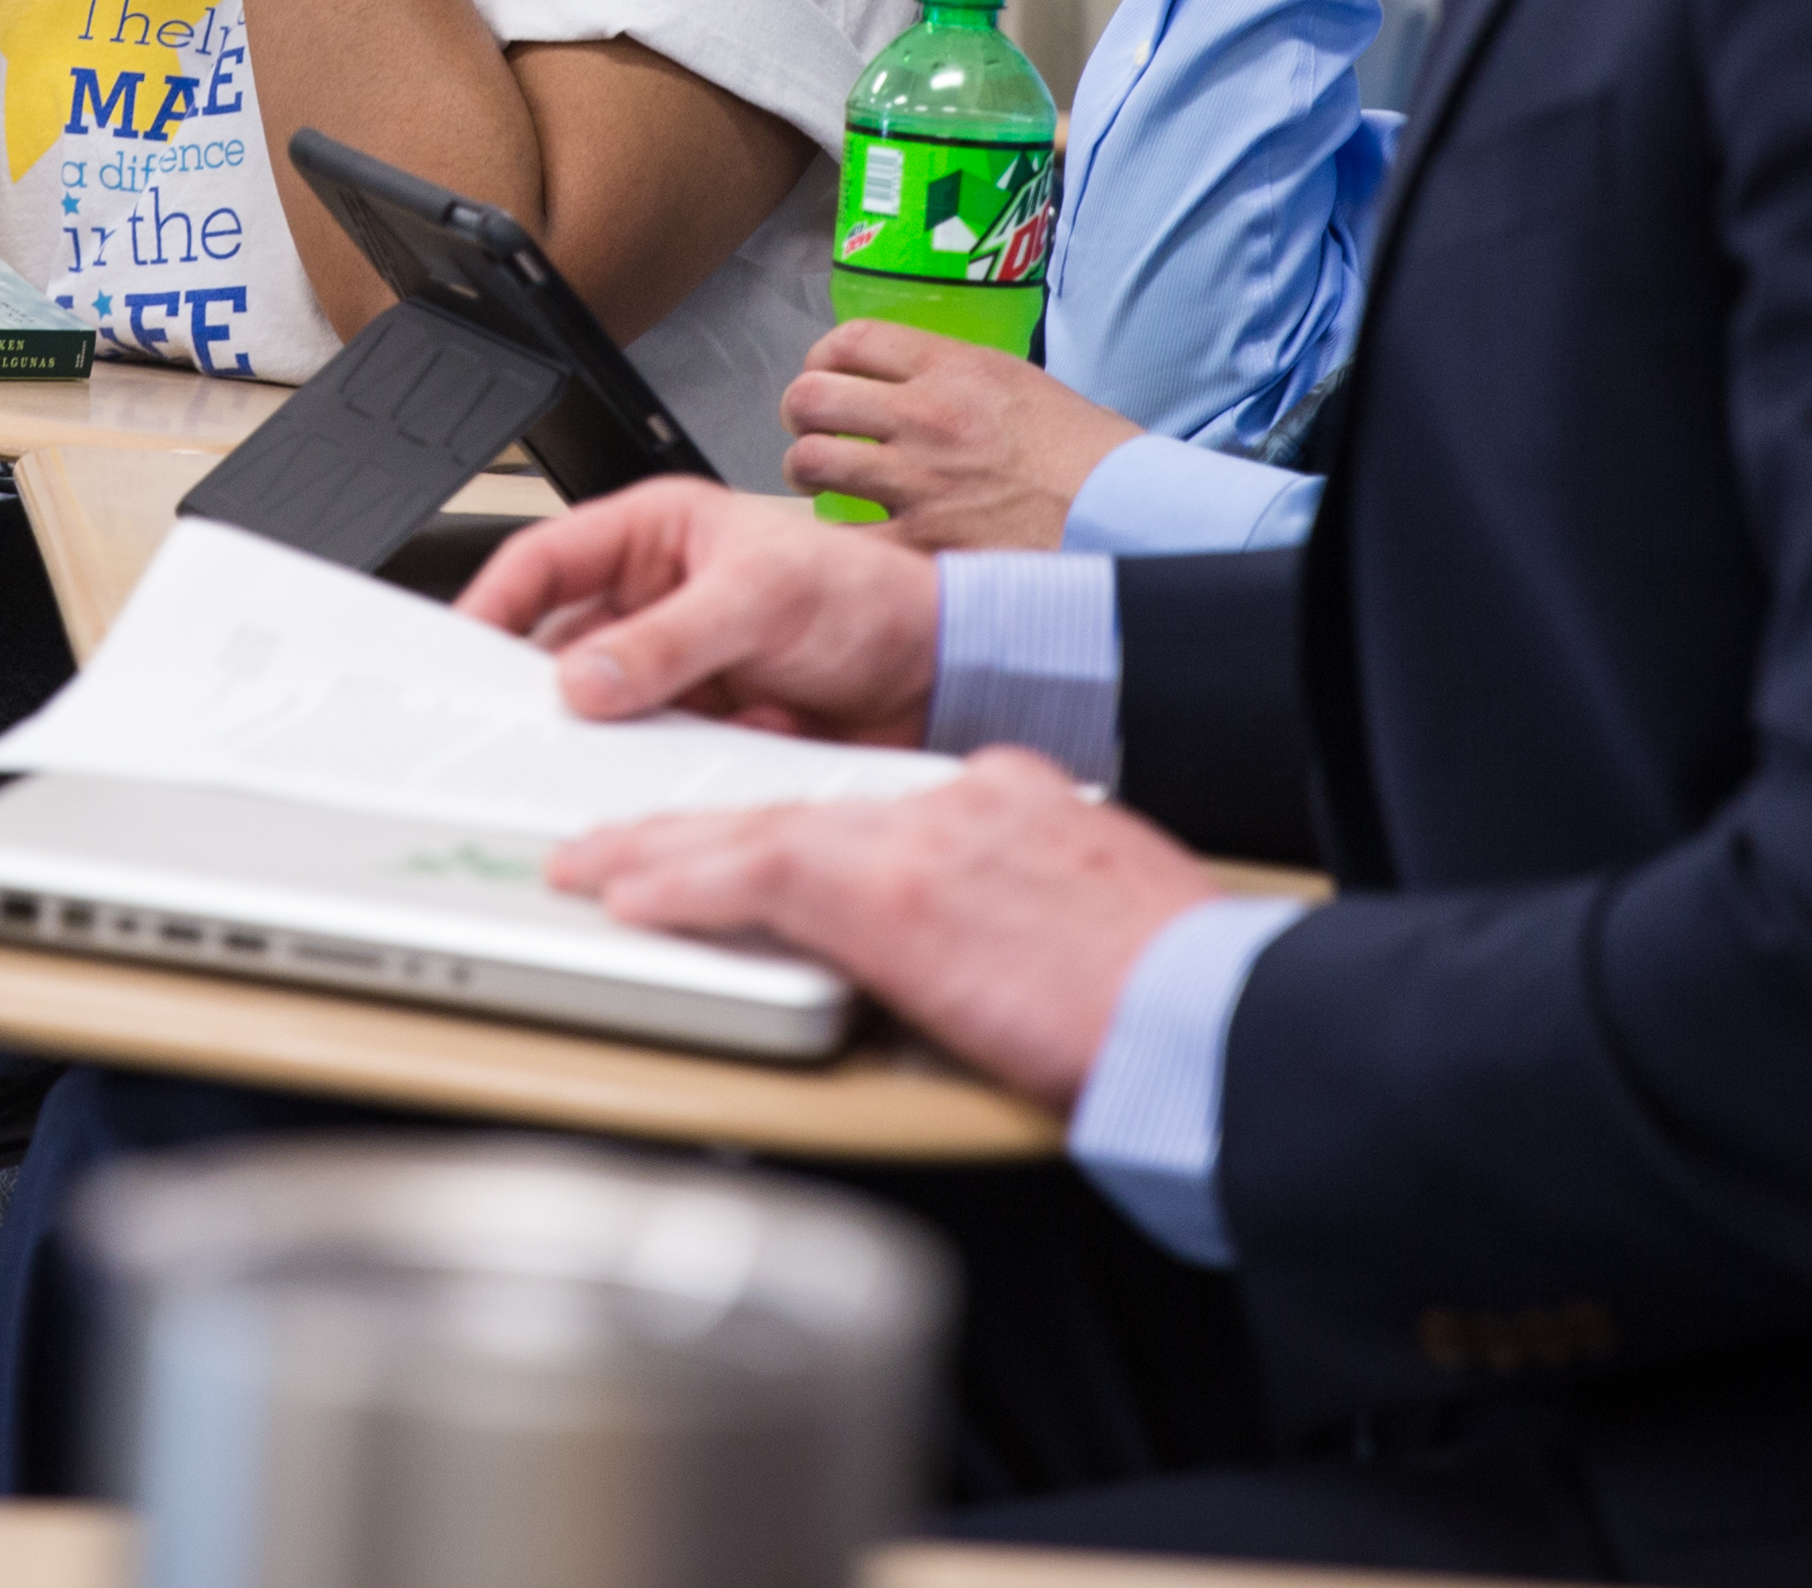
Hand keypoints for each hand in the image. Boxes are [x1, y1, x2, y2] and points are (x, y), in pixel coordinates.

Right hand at [453, 480, 943, 748]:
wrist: (942, 675)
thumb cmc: (870, 597)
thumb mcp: (762, 599)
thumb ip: (670, 638)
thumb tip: (585, 677)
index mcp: (653, 536)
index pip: (543, 561)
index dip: (492, 601)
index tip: (460, 649)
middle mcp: (650, 600)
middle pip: (556, 644)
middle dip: (531, 684)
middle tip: (503, 724)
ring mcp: (670, 669)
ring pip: (593, 707)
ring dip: (587, 736)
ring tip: (572, 761)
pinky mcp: (695, 727)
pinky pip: (639, 752)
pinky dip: (635, 770)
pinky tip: (637, 780)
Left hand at [549, 753, 1214, 1103]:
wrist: (1218, 1009)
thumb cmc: (1182, 993)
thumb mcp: (1103, 920)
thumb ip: (1028, 908)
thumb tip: (987, 951)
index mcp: (1010, 803)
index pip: (870, 812)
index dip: (788, 834)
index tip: (742, 852)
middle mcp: (960, 801)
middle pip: (798, 809)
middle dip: (700, 834)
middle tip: (621, 846)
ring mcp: (925, 840)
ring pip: (760, 831)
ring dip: (663, 855)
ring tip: (593, 867)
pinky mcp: (898, 894)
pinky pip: (760, 875)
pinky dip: (687, 884)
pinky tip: (632, 896)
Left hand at [782, 324, 1141, 551]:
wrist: (1124, 514)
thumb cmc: (1087, 455)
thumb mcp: (1022, 385)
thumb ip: (957, 380)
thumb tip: (909, 388)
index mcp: (954, 368)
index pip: (851, 339)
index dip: (821, 357)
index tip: (823, 374)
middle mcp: (925, 416)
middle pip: (812, 396)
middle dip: (800, 413)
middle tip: (811, 428)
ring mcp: (917, 481)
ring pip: (811, 461)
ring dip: (806, 469)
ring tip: (818, 478)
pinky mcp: (920, 541)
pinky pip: (845, 534)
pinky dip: (838, 536)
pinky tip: (851, 536)